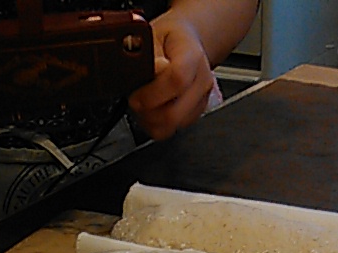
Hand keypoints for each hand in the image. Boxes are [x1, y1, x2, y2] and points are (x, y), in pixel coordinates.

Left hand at [128, 14, 219, 140]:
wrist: (184, 43)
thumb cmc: (168, 39)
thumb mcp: (154, 36)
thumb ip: (151, 54)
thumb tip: (155, 69)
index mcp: (193, 56)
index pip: (177, 80)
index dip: (152, 92)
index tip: (136, 92)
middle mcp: (202, 81)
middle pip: (174, 113)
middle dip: (147, 111)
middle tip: (134, 99)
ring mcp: (200, 101)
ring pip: (171, 127)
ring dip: (149, 120)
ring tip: (142, 104)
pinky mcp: (194, 115)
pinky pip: (171, 131)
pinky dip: (155, 125)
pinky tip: (150, 110)